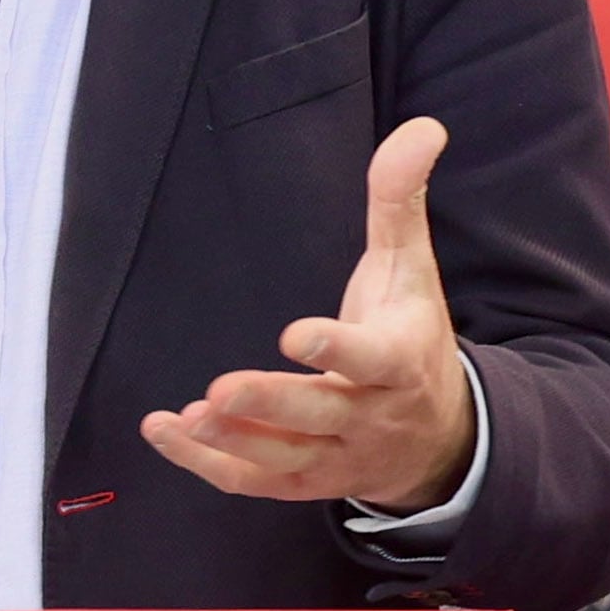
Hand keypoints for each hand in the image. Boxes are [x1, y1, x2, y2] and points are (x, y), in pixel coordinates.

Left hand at [142, 119, 477, 508]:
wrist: (442, 439)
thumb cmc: (414, 338)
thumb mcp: (412, 269)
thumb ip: (402, 200)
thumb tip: (423, 127)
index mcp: (399, 362)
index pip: (371, 360)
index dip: (335, 351)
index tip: (295, 335)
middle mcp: (371, 416)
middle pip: (319, 416)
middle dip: (270, 405)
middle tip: (219, 390)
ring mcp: (339, 457)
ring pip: (286, 460)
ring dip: (234, 442)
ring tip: (187, 419)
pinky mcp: (309, 482)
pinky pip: (258, 483)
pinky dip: (211, 466)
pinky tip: (167, 434)